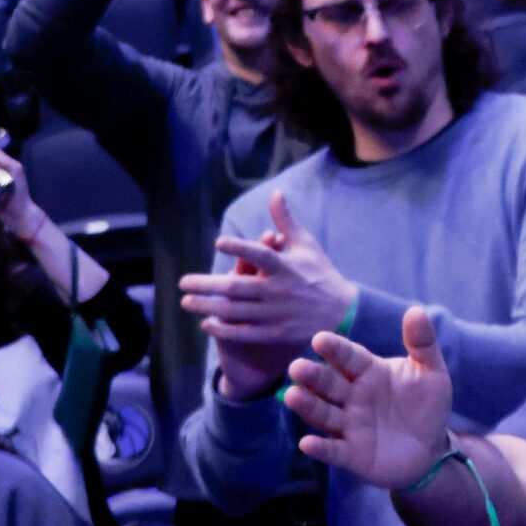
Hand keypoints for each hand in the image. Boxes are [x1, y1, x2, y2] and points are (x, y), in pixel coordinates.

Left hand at [183, 194, 358, 390]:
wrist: (343, 311)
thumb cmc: (321, 273)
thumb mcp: (307, 245)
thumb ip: (286, 221)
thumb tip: (276, 193)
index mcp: (286, 267)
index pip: (260, 255)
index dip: (240, 248)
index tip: (219, 242)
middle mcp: (279, 290)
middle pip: (236, 287)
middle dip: (205, 285)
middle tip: (182, 283)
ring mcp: (277, 314)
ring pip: (235, 311)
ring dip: (207, 306)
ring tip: (187, 301)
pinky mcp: (277, 333)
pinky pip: (244, 333)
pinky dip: (224, 329)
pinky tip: (206, 324)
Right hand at [286, 305, 454, 487]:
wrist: (430, 448)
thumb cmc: (426, 405)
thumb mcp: (430, 373)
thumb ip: (422, 344)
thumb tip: (416, 310)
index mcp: (369, 372)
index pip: (349, 358)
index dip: (336, 350)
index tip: (320, 339)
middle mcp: (353, 396)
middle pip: (329, 383)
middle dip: (313, 376)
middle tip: (297, 367)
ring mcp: (349, 425)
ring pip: (324, 413)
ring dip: (308, 406)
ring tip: (292, 396)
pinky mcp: (351, 454)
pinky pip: (333, 450)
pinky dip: (320, 447)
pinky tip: (307, 443)